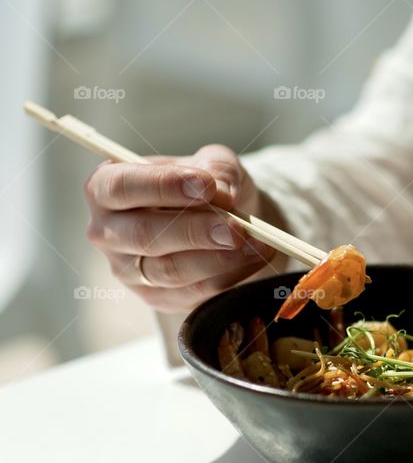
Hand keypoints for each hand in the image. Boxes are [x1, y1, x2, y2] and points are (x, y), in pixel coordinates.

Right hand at [84, 144, 282, 312]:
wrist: (224, 220)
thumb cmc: (206, 186)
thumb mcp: (212, 164)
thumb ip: (217, 169)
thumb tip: (223, 192)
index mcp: (107, 188)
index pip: (121, 187)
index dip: (163, 186)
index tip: (206, 185)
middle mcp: (108, 232)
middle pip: (142, 235)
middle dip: (193, 231)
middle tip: (235, 227)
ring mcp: (130, 271)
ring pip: (169, 270)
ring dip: (217, 259)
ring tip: (255, 242)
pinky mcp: (157, 298)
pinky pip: (192, 293)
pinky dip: (229, 276)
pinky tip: (255, 257)